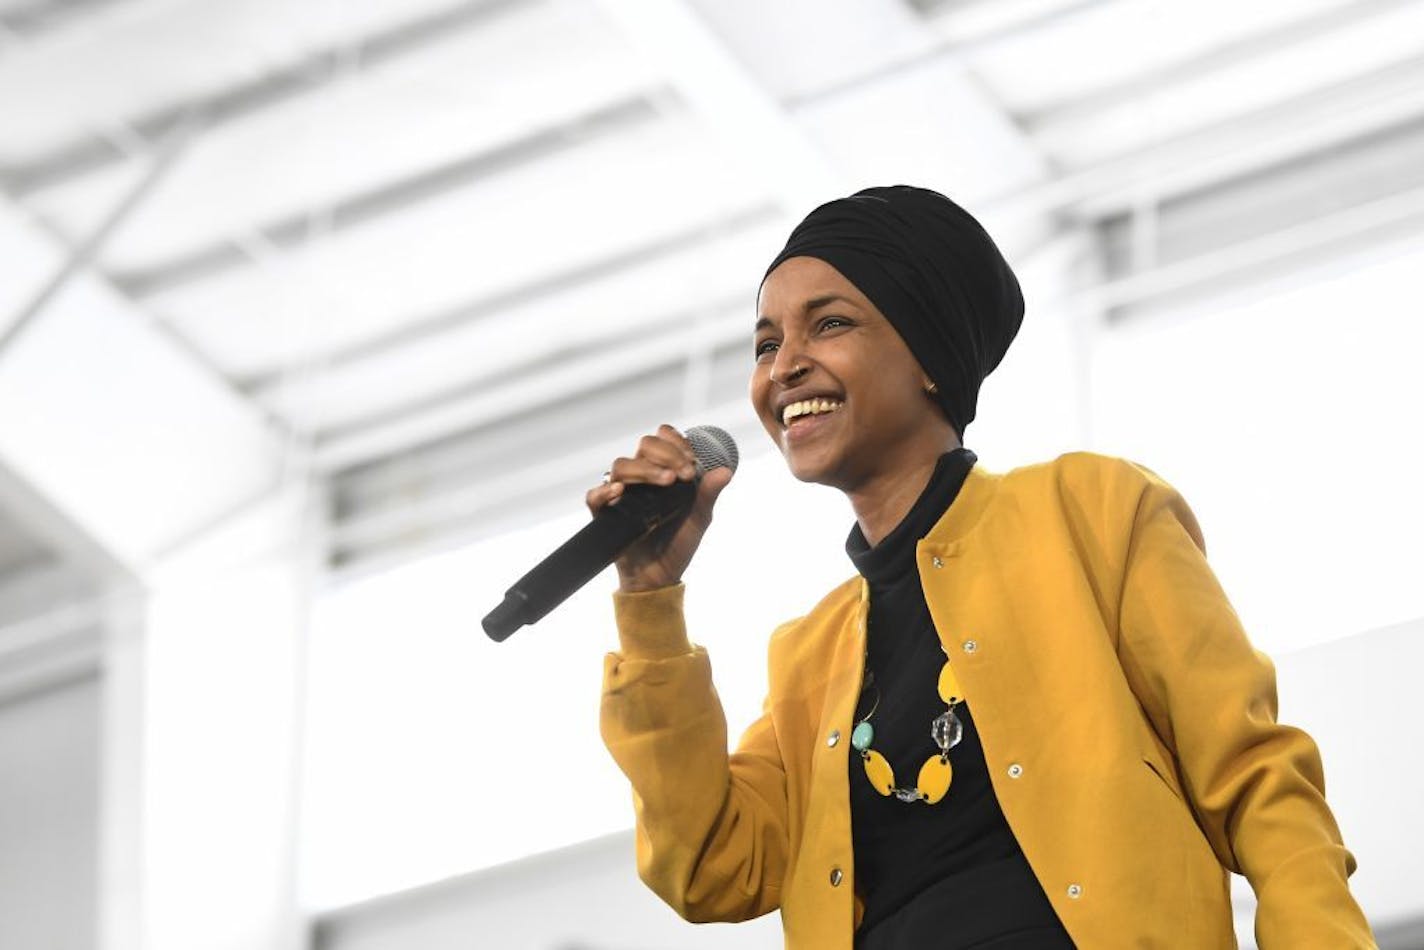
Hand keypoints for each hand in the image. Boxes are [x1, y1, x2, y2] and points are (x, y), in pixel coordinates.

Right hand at [585, 424, 733, 591]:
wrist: (660, 576)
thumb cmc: (678, 543)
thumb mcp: (699, 518)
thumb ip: (709, 493)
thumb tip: (727, 471)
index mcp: (662, 470)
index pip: (663, 438)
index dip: (677, 442)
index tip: (692, 462)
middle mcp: (640, 477)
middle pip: (643, 445)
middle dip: (666, 454)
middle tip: (684, 475)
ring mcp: (622, 494)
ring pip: (621, 465)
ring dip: (645, 469)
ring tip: (667, 482)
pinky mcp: (604, 513)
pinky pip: (595, 496)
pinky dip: (605, 491)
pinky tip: (620, 492)